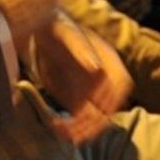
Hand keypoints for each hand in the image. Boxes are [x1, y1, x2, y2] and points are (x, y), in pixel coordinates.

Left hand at [31, 14, 132, 143]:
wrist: (38, 30)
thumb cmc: (56, 27)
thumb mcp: (66, 33)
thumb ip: (81, 49)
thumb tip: (97, 69)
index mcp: (109, 60)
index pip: (121, 83)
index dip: (112, 96)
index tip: (98, 107)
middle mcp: (103, 79)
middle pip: (109, 107)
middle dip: (96, 121)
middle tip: (78, 129)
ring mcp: (89, 92)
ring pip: (94, 118)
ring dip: (82, 129)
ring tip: (65, 133)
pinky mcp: (73, 101)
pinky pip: (77, 119)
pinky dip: (69, 127)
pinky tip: (56, 127)